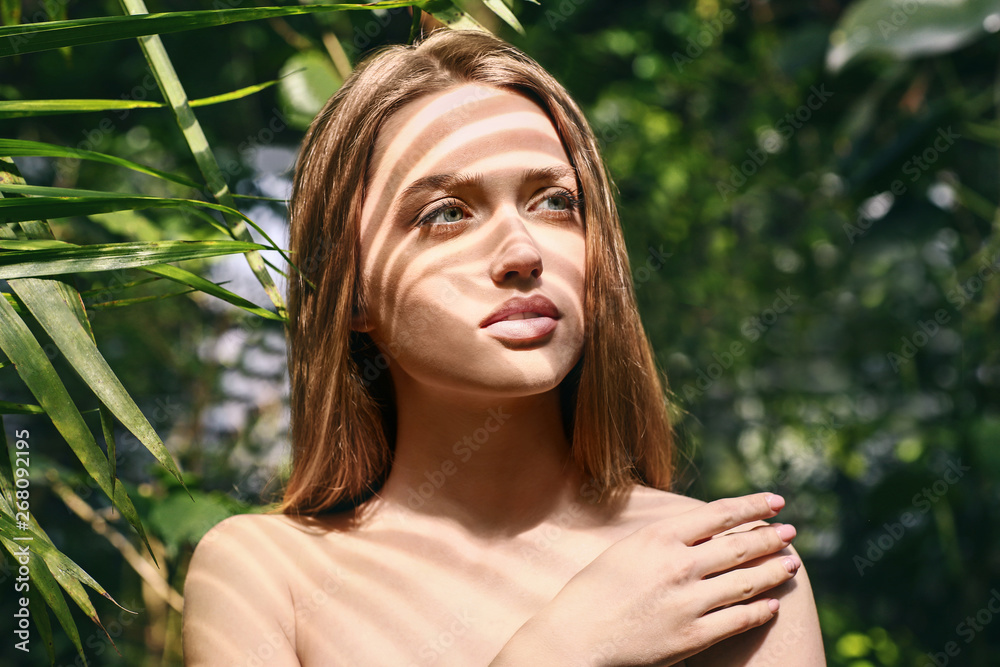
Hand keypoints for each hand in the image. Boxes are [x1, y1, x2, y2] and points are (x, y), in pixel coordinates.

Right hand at [526, 492, 799, 666]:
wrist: (577, 637)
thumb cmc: (595, 590)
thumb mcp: (627, 548)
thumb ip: (665, 537)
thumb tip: (704, 525)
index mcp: (660, 537)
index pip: (720, 515)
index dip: (753, 506)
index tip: (775, 502)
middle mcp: (678, 566)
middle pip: (740, 546)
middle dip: (771, 537)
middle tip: (791, 532)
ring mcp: (688, 602)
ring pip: (747, 582)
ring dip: (774, 570)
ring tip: (790, 563)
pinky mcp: (692, 636)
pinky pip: (738, 620)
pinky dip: (760, 610)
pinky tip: (772, 604)